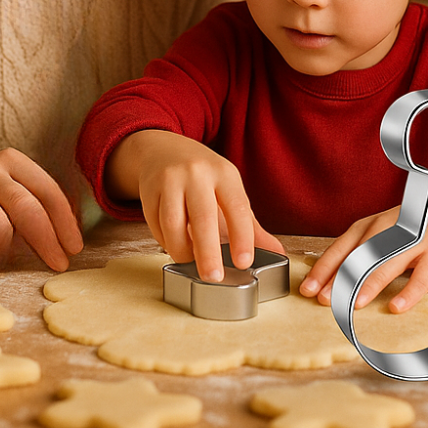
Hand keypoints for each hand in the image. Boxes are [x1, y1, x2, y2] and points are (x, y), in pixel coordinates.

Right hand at [0, 147, 82, 270]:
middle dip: (46, 239)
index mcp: (13, 161)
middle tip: (58, 264)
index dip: (64, 223)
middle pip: (25, 206)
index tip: (74, 249)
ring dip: (0, 245)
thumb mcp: (11, 194)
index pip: (47, 191)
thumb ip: (37, 209)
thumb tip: (69, 241)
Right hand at [112, 130, 283, 280]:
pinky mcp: (149, 190)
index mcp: (224, 173)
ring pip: (173, 224)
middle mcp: (197, 173)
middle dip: (208, 252)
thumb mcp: (229, 191)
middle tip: (214, 277)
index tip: (244, 262)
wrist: (163, 149)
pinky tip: (175, 246)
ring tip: (191, 263)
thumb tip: (278, 253)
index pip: (237, 206)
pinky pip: (156, 224)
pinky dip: (166, 242)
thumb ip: (251, 225)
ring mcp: (170, 180)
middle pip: (203, 218)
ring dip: (182, 250)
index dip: (242, 237)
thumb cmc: (203, 177)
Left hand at [299, 179, 427, 312]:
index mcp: (369, 227)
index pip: (340, 249)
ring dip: (369, 285)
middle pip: (359, 257)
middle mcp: (386, 231)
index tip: (307, 290)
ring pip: (386, 264)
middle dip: (340, 279)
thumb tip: (330, 279)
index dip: (323, 270)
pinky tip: (396, 307)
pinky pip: (421, 276)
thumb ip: (360, 252)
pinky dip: (408, 293)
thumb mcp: (381, 232)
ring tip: (353, 305)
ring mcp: (412, 241)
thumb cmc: (410, 227)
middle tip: (324, 301)